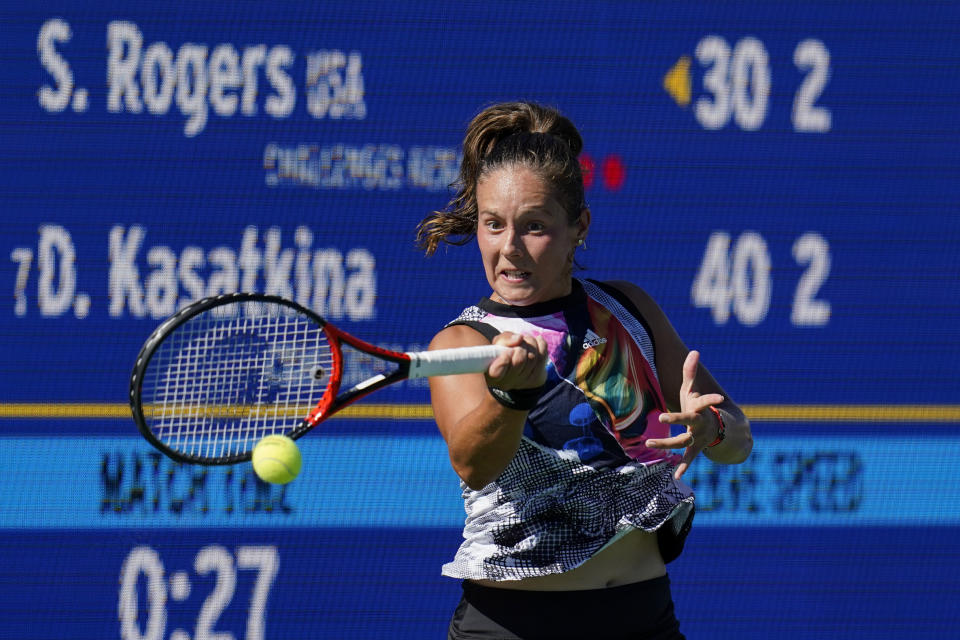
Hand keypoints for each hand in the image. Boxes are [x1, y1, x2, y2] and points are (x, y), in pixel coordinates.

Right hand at [485, 332, 547, 389]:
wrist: (516, 365)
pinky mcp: (536, 379)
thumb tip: (519, 338)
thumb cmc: (502, 352)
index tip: (507, 351)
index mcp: (491, 374)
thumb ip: (504, 339)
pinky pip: (543, 356)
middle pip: (519, 360)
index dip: (504, 360)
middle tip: (518, 344)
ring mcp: (522, 382)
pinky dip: (541, 344)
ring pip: (532, 357)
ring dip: (530, 343)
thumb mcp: (498, 343)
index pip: (496, 372)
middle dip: (520, 346)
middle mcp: (506, 382)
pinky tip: (536, 341)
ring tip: (525, 341)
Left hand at [645, 350, 723, 478]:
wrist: (715, 428)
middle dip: (677, 418)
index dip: (712, 399)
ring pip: (683, 441)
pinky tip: (676, 477)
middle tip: (661, 417)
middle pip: (689, 420)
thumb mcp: (693, 389)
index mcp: (701, 407)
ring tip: (649, 444)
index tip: (720, 397)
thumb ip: (691, 372)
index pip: (706, 401)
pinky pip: (690, 459)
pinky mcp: (695, 448)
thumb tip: (694, 351)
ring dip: (667, 443)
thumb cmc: (698, 405)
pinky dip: (683, 467)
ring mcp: (699, 437)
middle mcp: (701, 423)